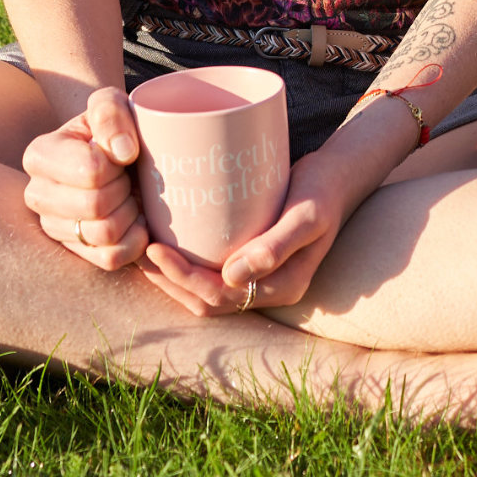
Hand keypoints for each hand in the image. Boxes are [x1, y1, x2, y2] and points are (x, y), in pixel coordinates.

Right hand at [21, 87, 148, 270]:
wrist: (114, 153)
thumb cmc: (111, 128)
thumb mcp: (110, 103)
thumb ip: (110, 112)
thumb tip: (122, 152)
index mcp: (39, 155)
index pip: (90, 170)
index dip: (117, 163)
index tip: (121, 154)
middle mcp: (37, 195)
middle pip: (96, 206)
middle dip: (124, 190)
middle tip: (128, 177)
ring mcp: (53, 227)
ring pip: (104, 234)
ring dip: (130, 214)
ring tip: (130, 196)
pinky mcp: (74, 251)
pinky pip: (110, 258)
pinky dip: (134, 241)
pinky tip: (136, 221)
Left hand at [140, 152, 346, 316]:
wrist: (338, 176)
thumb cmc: (323, 190)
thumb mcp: (307, 215)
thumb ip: (276, 246)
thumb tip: (232, 277)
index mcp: (282, 286)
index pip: (220, 297)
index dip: (183, 278)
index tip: (154, 247)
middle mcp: (267, 289)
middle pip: (207, 300)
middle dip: (169, 281)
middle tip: (138, 249)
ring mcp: (259, 277)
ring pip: (206, 291)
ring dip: (172, 278)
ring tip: (142, 249)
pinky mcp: (250, 258)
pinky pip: (212, 272)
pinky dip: (185, 264)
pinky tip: (166, 241)